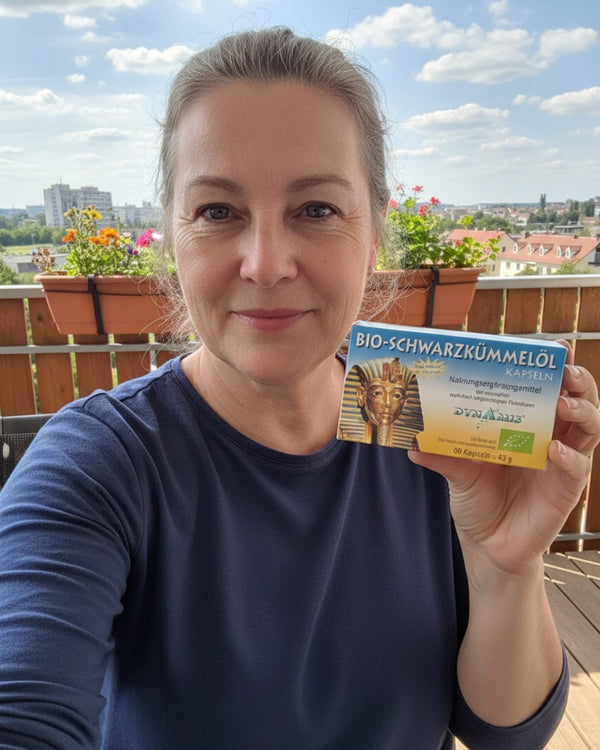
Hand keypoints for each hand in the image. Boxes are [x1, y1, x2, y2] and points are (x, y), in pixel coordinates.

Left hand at [408, 342, 599, 574]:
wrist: (488, 546)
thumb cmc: (477, 500)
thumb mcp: (456, 472)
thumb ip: (440, 456)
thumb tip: (411, 442)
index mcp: (524, 423)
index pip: (546, 386)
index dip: (552, 366)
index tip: (551, 347)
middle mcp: (548, 436)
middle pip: (578, 398)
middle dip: (575, 379)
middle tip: (563, 369)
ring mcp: (561, 461)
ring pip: (589, 426)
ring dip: (580, 409)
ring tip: (561, 403)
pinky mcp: (566, 488)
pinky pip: (577, 467)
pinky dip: (568, 456)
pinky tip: (552, 451)